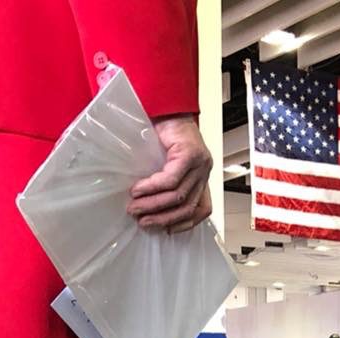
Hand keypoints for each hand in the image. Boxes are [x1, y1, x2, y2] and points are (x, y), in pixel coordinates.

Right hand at [128, 116, 212, 233]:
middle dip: (161, 218)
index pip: (201, 209)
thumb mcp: (167, 165)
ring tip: (134, 207)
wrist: (164, 105)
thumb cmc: (164, 135)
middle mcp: (205, 171)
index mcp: (202, 177)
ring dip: (153, 204)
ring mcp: (200, 163)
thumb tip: (150, 210)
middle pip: (186, 206)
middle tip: (140, 220)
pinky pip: (170, 179)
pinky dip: (152, 188)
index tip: (166, 230)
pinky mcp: (190, 154)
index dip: (184, 224)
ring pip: (178, 196)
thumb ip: (167, 185)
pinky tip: (138, 190)